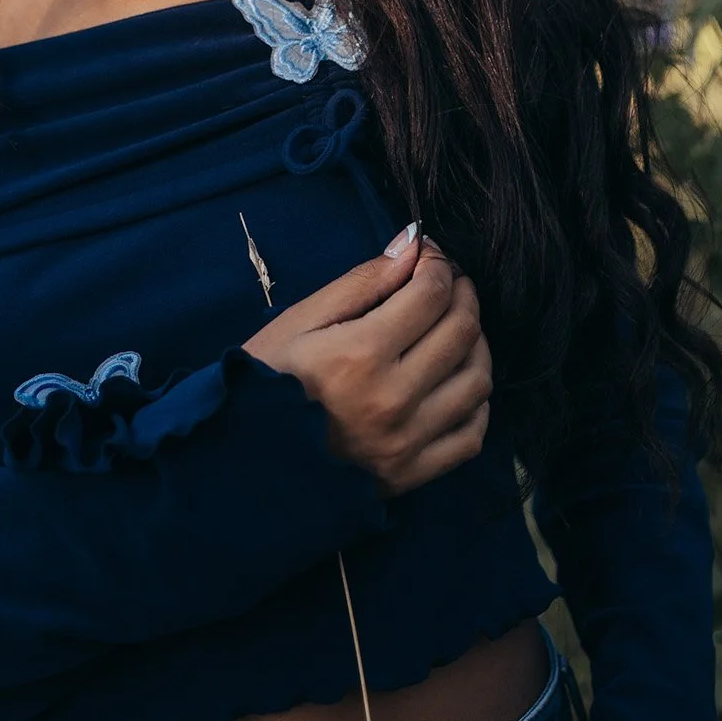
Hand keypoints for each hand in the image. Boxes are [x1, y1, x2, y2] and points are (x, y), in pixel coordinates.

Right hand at [244, 228, 490, 493]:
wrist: (245, 461)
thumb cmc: (266, 380)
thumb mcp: (301, 320)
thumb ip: (363, 282)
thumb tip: (413, 244)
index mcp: (360, 355)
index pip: (430, 295)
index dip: (437, 264)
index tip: (429, 257)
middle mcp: (393, 400)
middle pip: (461, 332)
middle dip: (462, 294)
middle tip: (447, 283)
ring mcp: (406, 444)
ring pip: (476, 382)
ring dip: (476, 344)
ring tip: (454, 329)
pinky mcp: (411, 476)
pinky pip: (470, 436)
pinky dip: (475, 403)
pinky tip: (455, 382)